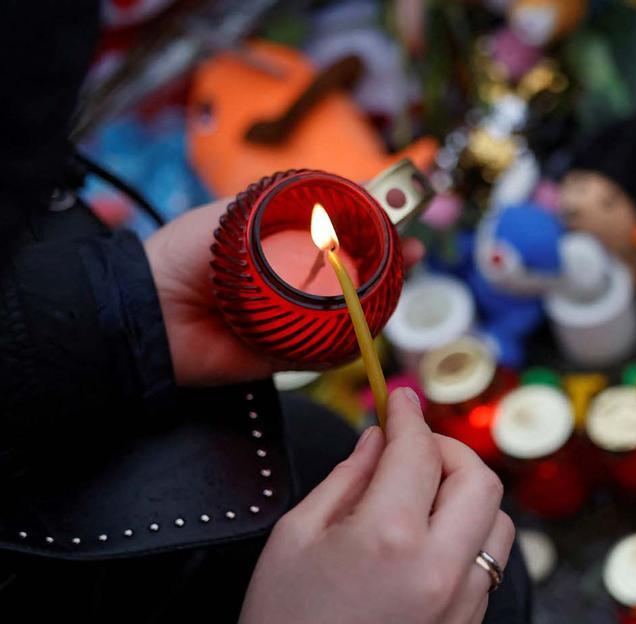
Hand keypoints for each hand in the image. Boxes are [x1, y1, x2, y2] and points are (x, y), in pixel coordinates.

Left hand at [145, 200, 424, 386]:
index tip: (404, 222)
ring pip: (351, 314)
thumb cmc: (189, 254)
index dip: (376, 230)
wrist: (154, 310)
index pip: (342, 236)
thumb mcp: (245, 214)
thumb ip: (296, 202)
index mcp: (285, 246)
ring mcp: (296, 320)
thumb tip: (356, 187)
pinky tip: (365, 326)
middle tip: (412, 253)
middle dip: (388, 265)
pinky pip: (329, 351)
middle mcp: (295, 283)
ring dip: (378, 303)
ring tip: (397, 285)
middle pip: (355, 276)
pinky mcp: (289, 355)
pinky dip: (349, 341)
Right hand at [216, 388, 512, 623]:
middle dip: (449, 450)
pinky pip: (486, 568)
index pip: (419, 451)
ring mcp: (462, 606)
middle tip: (415, 450)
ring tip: (425, 501)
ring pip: (497, 523)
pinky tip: (426, 549)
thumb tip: (381, 439)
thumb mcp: (295, 536)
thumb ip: (348, 477)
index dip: (409, 415)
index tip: (400, 399)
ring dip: (467, 498)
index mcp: (389, 538)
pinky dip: (465, 542)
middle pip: (480, 479)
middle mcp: (439, 569)